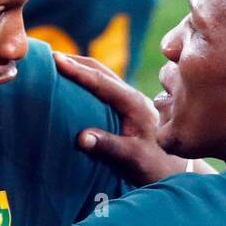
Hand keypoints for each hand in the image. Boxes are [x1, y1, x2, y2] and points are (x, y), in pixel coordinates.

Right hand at [54, 52, 195, 185]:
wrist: (179, 171)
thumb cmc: (158, 167)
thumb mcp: (134, 160)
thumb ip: (110, 147)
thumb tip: (81, 137)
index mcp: (133, 104)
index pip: (100, 81)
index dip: (76, 70)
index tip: (54, 59)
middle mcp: (131, 97)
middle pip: (99, 70)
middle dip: (73, 60)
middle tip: (46, 53)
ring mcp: (130, 102)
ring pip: (101, 76)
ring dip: (79, 68)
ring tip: (54, 64)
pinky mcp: (127, 109)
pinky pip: (103, 88)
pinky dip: (85, 82)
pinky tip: (72, 85)